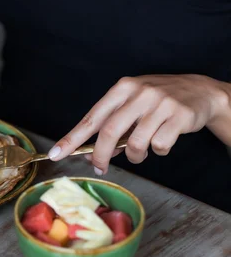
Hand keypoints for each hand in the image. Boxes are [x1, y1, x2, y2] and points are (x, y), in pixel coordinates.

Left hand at [48, 74, 230, 173]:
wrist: (200, 91)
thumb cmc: (158, 101)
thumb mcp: (132, 104)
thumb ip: (113, 125)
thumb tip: (92, 154)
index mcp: (122, 89)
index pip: (91, 118)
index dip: (72, 138)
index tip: (56, 153)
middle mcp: (139, 93)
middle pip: (109, 132)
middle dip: (100, 156)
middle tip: (99, 167)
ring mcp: (160, 103)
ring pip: (136, 144)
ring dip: (135, 156)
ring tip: (140, 152)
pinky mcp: (179, 116)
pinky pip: (159, 146)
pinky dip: (158, 151)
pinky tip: (163, 141)